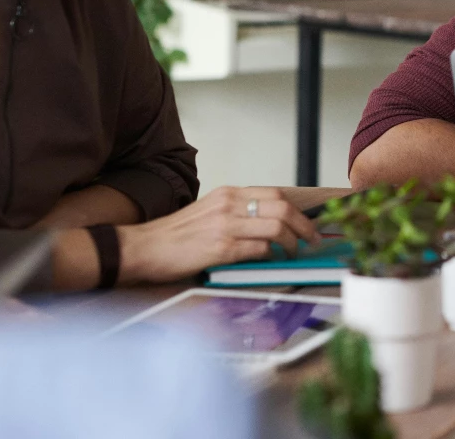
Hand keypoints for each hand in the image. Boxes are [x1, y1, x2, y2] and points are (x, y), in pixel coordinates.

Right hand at [117, 187, 320, 283]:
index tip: (308, 223)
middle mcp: (229, 204)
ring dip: (292, 243)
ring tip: (293, 252)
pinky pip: (258, 249)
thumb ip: (237, 213)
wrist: (142, 247)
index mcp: (228, 193)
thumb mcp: (209, 211)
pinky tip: (269, 260)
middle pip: (283, 208)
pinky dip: (270, 255)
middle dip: (304, 226)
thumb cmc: (175, 235)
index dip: (298, 210)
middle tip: (312, 240)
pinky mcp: (221, 248)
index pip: (275, 194)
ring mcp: (226, 225)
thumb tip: (269, 224)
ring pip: (276, 227)